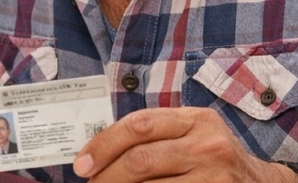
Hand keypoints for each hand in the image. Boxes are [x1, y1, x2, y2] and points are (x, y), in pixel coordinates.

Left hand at [72, 107, 297, 182]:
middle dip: (106, 176)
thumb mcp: (193, 135)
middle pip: (140, 160)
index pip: (139, 126)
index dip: (104, 144)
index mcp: (197, 120)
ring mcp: (215, 177)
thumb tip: (97, 153)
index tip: (82, 163)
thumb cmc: (216, 160)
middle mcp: (208, 146)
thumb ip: (155, 136)